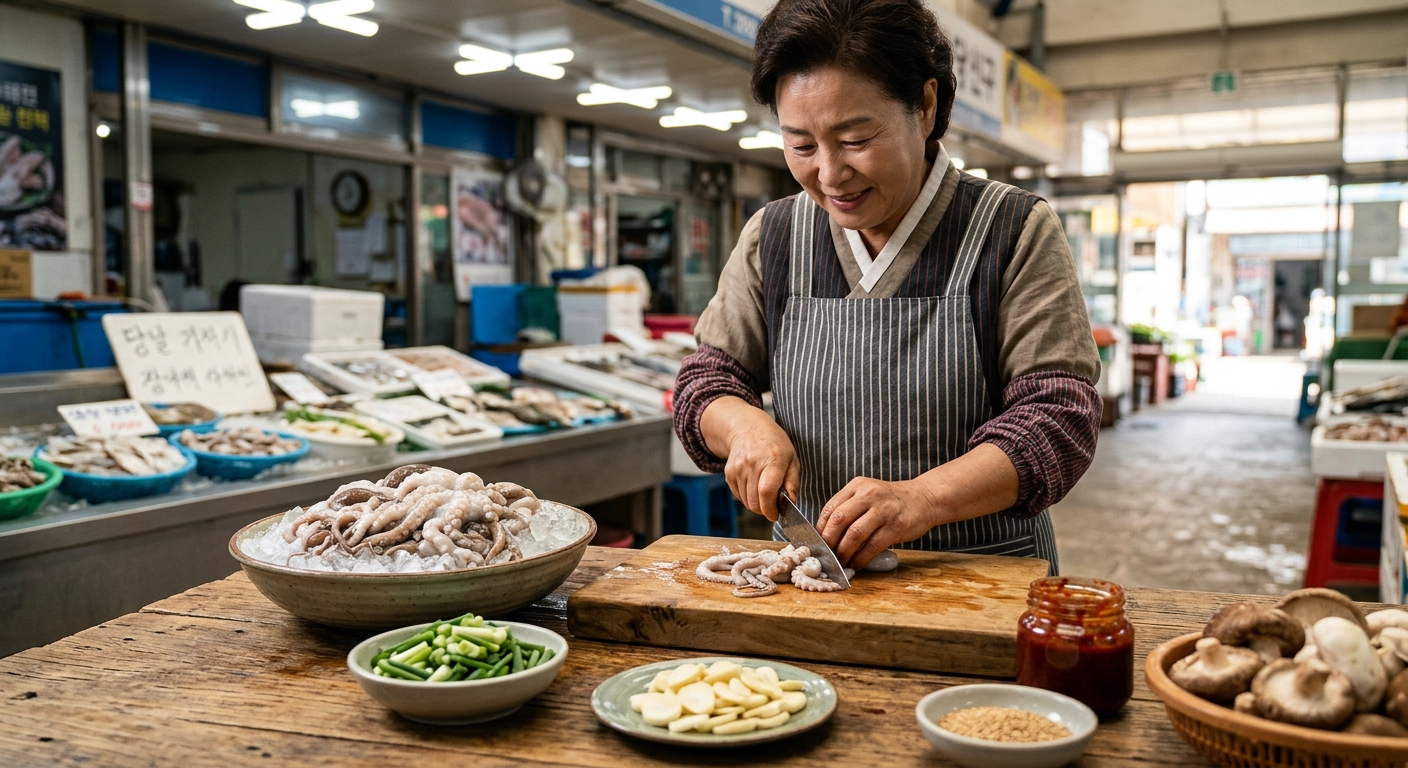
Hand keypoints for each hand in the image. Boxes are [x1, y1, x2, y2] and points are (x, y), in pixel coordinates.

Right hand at [700, 396, 798, 521]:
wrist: (748, 428)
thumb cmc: (775, 445)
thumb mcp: (792, 459)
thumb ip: (792, 483)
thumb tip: (791, 503)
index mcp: (773, 460)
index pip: (767, 491)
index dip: (771, 509)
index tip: (776, 515)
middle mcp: (752, 464)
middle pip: (755, 501)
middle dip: (764, 510)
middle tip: (772, 505)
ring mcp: (738, 468)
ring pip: (746, 501)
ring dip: (756, 504)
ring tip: (764, 492)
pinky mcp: (729, 473)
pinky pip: (738, 496)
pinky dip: (747, 497)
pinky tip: (754, 486)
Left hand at [817, 477, 938, 567]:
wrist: (924, 498)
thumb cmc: (891, 501)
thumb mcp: (867, 494)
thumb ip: (849, 508)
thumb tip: (826, 535)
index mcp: (857, 486)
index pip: (830, 508)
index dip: (820, 529)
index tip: (818, 543)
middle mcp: (869, 495)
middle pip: (839, 520)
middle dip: (829, 542)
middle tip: (826, 556)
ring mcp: (883, 510)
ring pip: (854, 535)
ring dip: (843, 553)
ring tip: (840, 562)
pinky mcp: (896, 526)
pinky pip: (872, 546)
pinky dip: (861, 558)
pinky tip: (857, 564)